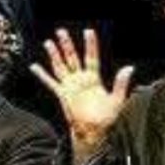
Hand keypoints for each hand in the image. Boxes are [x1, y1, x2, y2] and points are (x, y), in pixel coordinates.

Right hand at [30, 28, 133, 164]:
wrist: (93, 133)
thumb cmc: (106, 119)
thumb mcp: (117, 99)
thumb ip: (121, 83)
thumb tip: (130, 68)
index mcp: (93, 79)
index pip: (91, 57)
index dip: (90, 45)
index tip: (88, 31)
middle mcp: (80, 80)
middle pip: (72, 58)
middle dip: (67, 44)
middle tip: (61, 31)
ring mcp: (70, 86)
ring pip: (60, 66)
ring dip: (55, 55)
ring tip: (49, 42)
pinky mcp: (62, 95)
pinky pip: (50, 82)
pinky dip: (42, 75)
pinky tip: (34, 66)